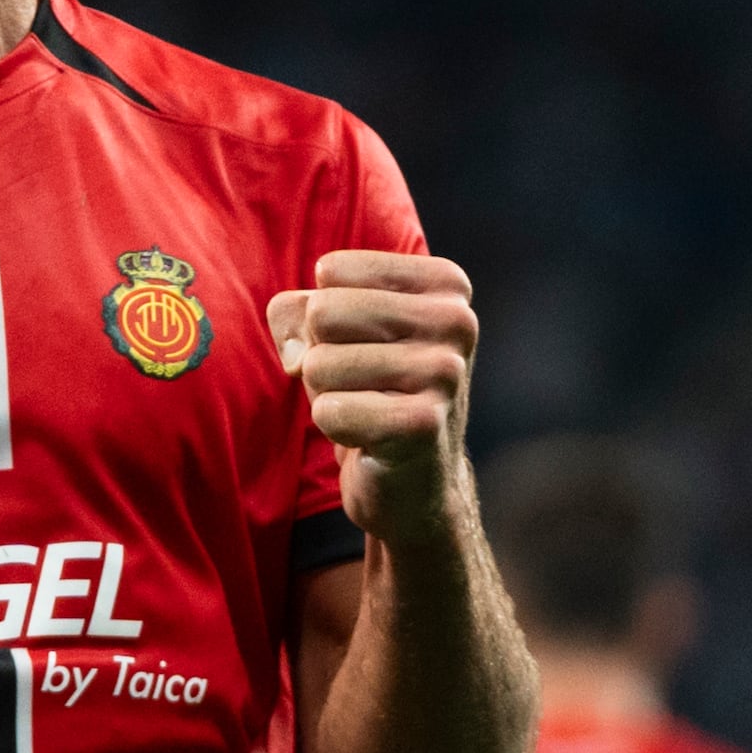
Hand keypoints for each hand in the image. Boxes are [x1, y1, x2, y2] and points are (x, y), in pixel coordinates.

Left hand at [266, 252, 481, 554]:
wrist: (416, 481)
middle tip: (358, 383)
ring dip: (327, 394)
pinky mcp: (422, 424)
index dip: (323, 316)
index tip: (362, 345)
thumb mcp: (332, 330)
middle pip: (323, 313)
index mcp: (445, 285)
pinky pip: (328, 411)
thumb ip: (295, 311)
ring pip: (319, 364)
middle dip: (320, 355)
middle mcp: (457, 321)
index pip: (331, 272)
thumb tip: (295, 353)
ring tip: (366, 408)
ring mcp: (446, 373)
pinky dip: (333, 428)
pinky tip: (368, 438)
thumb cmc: (370, 387)